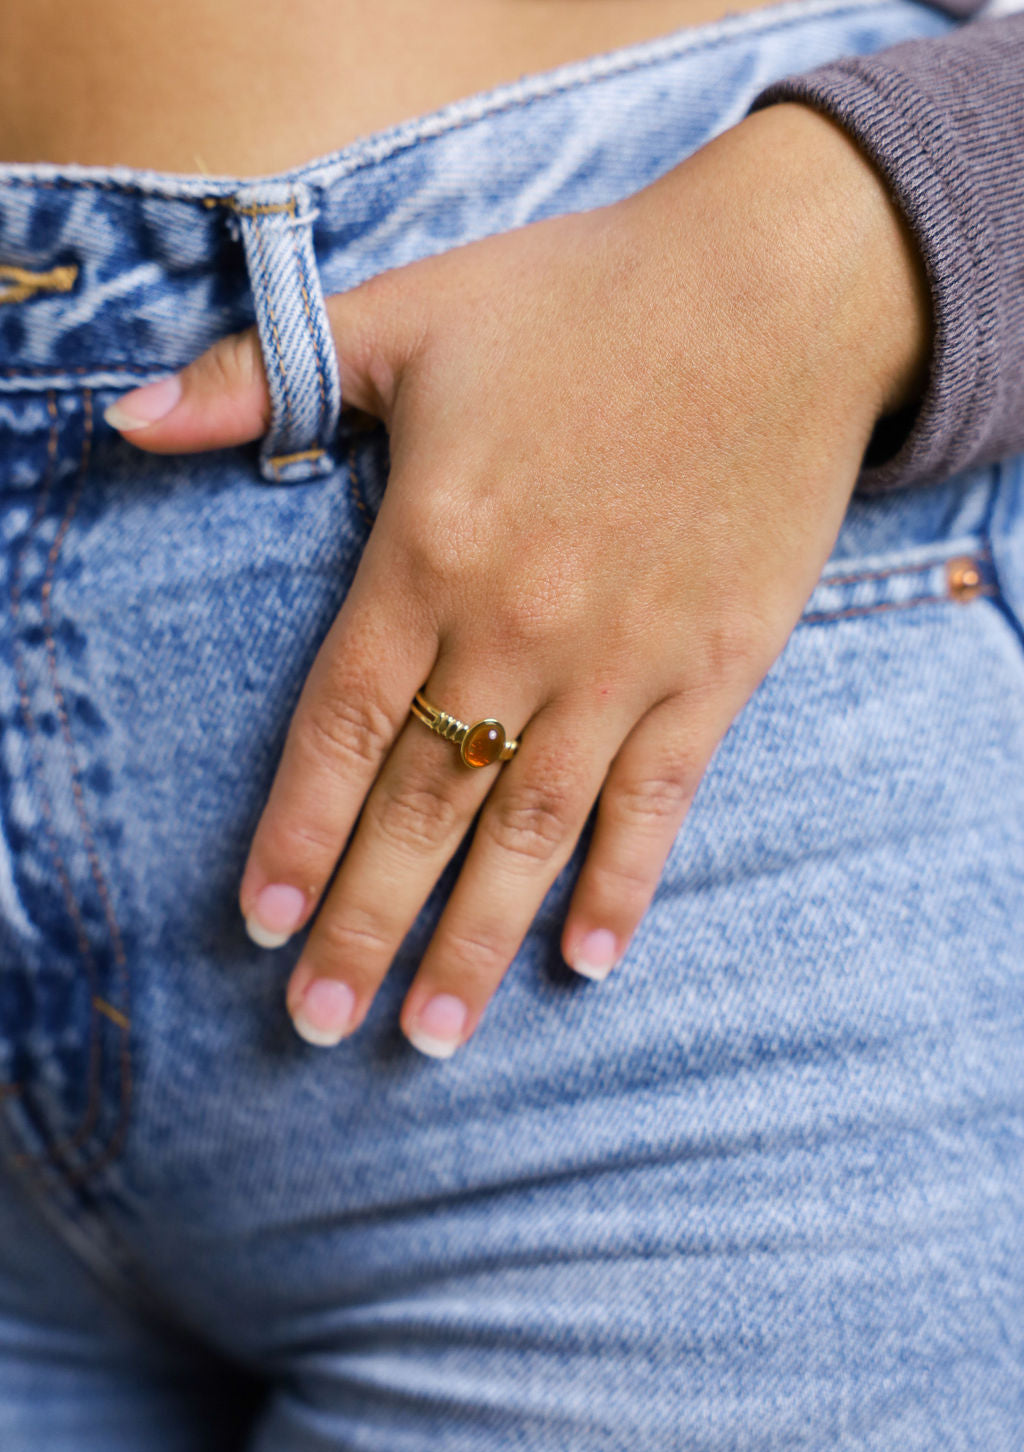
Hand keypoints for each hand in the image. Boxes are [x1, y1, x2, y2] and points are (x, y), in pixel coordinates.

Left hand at [105, 104, 929, 1057]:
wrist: (778, 292)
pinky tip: (588, 961)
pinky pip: (660, 800)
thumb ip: (258, 378)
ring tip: (432, 1032)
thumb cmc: (584, 296)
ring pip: (533, 827)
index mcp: (432, 547)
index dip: (294, 832)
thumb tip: (121, 418)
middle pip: (425, 804)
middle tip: (318, 1025)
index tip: (256, 927)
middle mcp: (521, 625)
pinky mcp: (715, 670)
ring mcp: (624, 659)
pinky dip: (624, 883)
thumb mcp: (408, 312)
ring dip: (477, 939)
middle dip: (364, 921)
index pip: (343, 725)